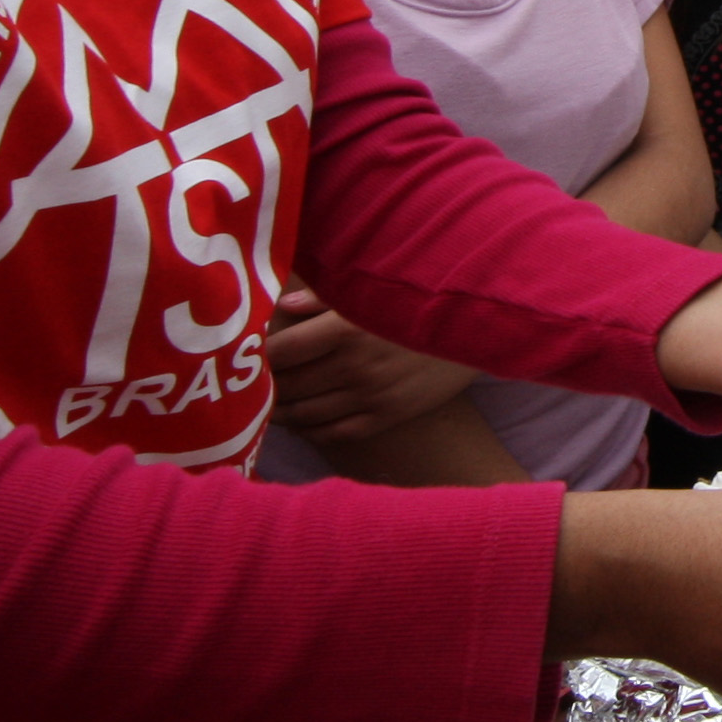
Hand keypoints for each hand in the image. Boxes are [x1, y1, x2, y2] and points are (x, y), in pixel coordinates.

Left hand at [267, 289, 478, 442]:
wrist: (478, 330)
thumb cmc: (420, 300)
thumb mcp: (374, 288)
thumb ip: (326, 297)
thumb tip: (284, 309)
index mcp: (346, 330)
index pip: (282, 353)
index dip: (257, 358)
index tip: (242, 356)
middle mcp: (355, 368)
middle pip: (290, 386)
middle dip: (264, 387)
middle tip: (248, 385)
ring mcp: (372, 397)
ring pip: (308, 414)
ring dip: (282, 413)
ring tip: (267, 407)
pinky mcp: (387, 416)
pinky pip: (336, 432)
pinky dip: (312, 430)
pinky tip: (301, 423)